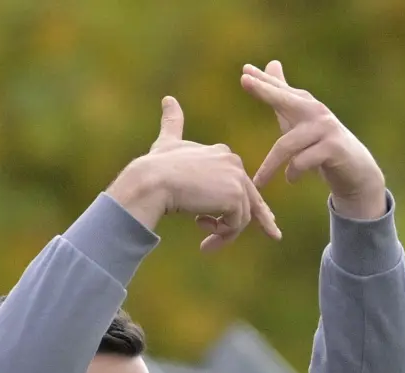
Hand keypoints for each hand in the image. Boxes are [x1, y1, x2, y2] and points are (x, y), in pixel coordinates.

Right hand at [108, 97, 279, 251]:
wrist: (151, 180)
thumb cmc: (154, 165)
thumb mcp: (166, 143)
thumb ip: (172, 123)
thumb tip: (168, 99)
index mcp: (222, 153)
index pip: (240, 184)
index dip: (243, 206)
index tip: (249, 222)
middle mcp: (234, 162)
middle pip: (248, 201)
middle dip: (247, 224)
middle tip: (253, 239)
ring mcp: (236, 178)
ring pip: (241, 217)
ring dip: (223, 233)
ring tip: (204, 241)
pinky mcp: (235, 195)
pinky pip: (237, 224)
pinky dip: (222, 234)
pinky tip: (200, 228)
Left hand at [242, 61, 387, 219]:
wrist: (355, 171)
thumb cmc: (320, 144)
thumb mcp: (299, 120)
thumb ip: (284, 96)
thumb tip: (272, 62)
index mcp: (304, 104)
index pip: (279, 90)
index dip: (262, 81)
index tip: (244, 72)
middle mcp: (315, 111)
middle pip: (284, 100)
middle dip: (264, 90)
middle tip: (244, 80)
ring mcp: (326, 128)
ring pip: (287, 145)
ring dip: (270, 166)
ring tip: (258, 182)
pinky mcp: (334, 148)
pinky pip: (302, 161)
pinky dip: (293, 172)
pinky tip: (290, 179)